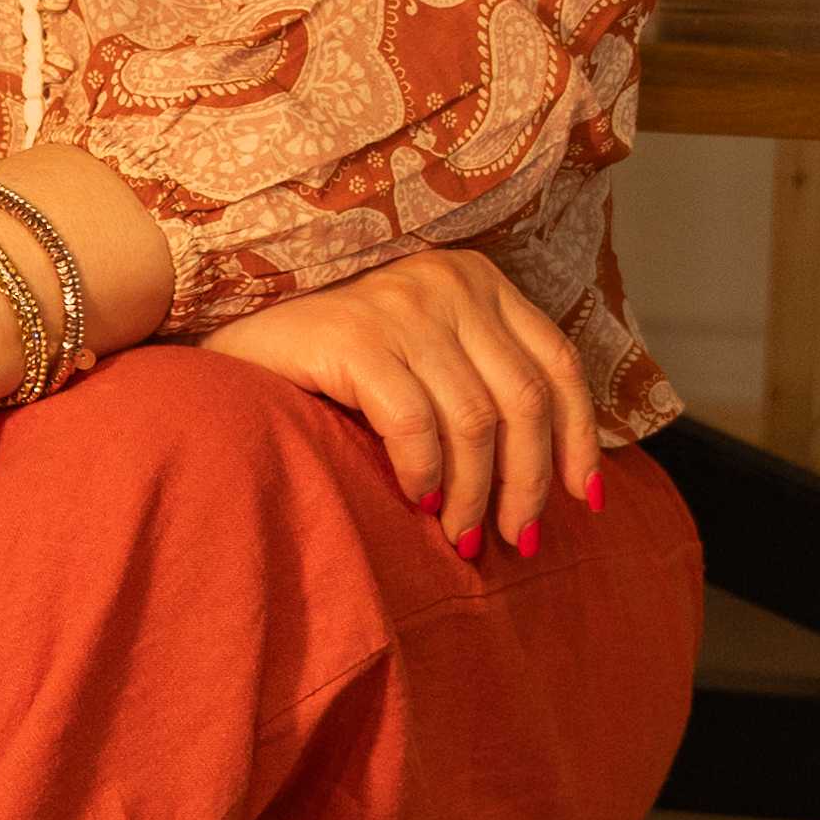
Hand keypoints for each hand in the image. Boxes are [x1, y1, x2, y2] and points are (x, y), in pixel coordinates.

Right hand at [200, 246, 600, 556]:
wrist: (233, 355)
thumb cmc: (335, 375)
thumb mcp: (425, 365)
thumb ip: (482, 389)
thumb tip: (553, 476)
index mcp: (478, 281)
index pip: (557, 363)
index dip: (578, 438)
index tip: (585, 501)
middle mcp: (449, 283)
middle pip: (524, 398)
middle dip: (528, 481)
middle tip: (516, 538)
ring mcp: (402, 305)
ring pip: (475, 421)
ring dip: (473, 493)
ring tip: (458, 536)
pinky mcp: (356, 336)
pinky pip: (415, 424)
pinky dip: (424, 473)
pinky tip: (416, 501)